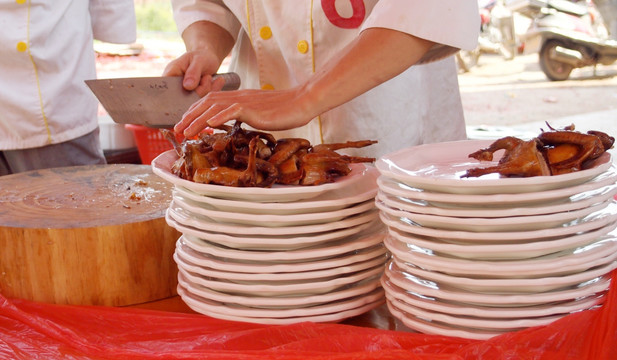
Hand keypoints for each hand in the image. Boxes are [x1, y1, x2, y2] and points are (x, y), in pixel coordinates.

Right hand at [162, 50, 225, 96]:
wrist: (209, 59)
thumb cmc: (202, 56)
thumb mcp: (199, 60)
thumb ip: (193, 72)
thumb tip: (187, 86)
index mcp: (171, 74)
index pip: (167, 90)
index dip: (178, 93)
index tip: (193, 87)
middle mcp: (175, 86)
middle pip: (185, 98)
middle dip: (200, 89)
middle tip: (208, 77)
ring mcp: (185, 94)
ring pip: (196, 100)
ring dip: (207, 89)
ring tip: (209, 76)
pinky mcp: (195, 98)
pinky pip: (204, 100)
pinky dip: (212, 91)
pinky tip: (217, 82)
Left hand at [174, 86, 319, 137]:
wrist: (302, 102)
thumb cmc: (285, 110)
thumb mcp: (260, 112)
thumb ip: (246, 114)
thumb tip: (236, 122)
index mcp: (238, 98)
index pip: (210, 102)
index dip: (194, 112)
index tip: (184, 124)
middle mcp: (238, 97)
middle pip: (207, 103)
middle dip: (189, 117)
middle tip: (177, 130)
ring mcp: (245, 102)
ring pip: (214, 108)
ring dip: (198, 120)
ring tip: (187, 132)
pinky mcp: (253, 108)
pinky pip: (233, 111)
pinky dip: (219, 117)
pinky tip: (209, 125)